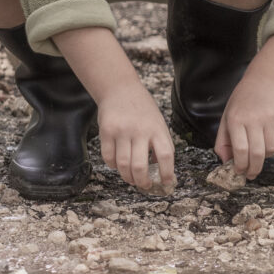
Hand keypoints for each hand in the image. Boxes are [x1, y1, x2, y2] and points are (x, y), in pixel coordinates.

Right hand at [97, 77, 175, 193]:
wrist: (120, 88)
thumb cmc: (142, 109)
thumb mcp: (158, 122)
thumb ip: (160, 144)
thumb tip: (161, 171)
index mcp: (157, 129)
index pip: (166, 155)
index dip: (167, 173)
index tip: (167, 183)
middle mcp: (140, 130)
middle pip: (140, 166)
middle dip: (142, 182)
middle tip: (144, 185)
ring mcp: (122, 131)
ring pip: (123, 165)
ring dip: (127, 177)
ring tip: (130, 178)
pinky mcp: (106, 131)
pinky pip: (108, 157)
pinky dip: (113, 166)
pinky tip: (117, 164)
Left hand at [216, 67, 273, 178]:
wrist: (264, 81)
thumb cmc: (243, 102)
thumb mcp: (227, 117)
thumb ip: (223, 141)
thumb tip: (225, 162)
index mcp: (236, 119)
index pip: (240, 149)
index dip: (240, 165)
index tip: (239, 172)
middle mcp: (254, 119)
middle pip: (257, 153)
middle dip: (254, 169)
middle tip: (251, 175)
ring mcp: (271, 118)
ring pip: (271, 150)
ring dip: (265, 155)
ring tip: (260, 149)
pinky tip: (270, 135)